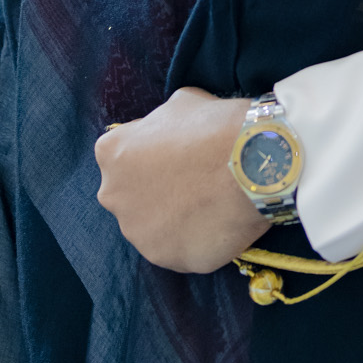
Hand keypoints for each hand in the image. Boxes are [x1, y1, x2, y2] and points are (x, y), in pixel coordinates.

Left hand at [95, 87, 265, 271]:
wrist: (251, 164)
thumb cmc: (214, 125)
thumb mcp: (181, 103)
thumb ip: (162, 123)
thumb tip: (170, 133)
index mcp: (111, 153)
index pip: (124, 155)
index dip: (154, 153)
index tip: (180, 154)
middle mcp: (113, 196)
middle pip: (132, 195)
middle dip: (157, 191)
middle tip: (193, 183)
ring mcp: (138, 233)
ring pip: (153, 228)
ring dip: (174, 219)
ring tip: (209, 206)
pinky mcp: (166, 259)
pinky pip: (179, 249)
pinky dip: (196, 240)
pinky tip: (219, 225)